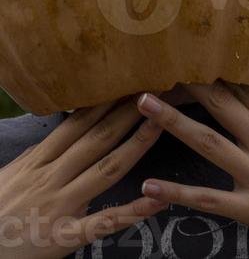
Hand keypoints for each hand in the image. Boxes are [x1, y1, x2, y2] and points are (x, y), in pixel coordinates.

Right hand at [0, 98, 165, 258]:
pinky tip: (157, 201)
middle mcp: (52, 177)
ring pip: (106, 170)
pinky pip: (104, 222)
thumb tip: (59, 135)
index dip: (105, 101)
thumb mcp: (11, 174)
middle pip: (97, 138)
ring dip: (137, 144)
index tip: (128, 81)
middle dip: (128, 112)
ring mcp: (61, 206)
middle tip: (155, 89)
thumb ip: (37, 155)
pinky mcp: (64, 237)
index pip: (78, 123)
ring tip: (162, 123)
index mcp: (39, 161)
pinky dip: (133, 212)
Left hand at [136, 81, 248, 258]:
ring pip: (210, 141)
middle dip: (195, 84)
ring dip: (174, 121)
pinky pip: (209, 199)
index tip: (202, 59)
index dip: (225, 76)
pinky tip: (149, 186)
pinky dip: (177, 192)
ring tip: (145, 103)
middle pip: (227, 106)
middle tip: (165, 65)